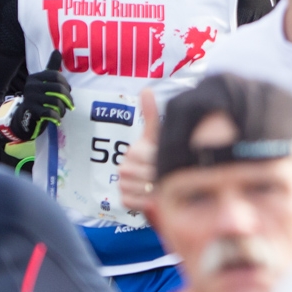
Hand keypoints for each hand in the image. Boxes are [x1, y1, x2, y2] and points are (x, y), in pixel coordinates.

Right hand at [9, 51, 72, 140]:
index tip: (68, 90)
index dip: (66, 84)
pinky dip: (56, 117)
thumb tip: (57, 50)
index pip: (56, 76)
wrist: (24, 115)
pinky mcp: (31, 110)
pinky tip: (58, 119)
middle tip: (70, 104)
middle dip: (68, 98)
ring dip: (63, 109)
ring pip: (56, 101)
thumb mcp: (44, 80)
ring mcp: (30, 98)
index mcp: (35, 77)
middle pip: (59, 89)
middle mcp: (31, 86)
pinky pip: (50, 112)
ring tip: (63, 111)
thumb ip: (51, 67)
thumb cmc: (39, 95)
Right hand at [119, 88, 160, 213]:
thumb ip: (152, 115)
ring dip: (155, 189)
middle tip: (168, 175)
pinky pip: (134, 201)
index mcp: (134, 151)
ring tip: (163, 185)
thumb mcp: (159, 136)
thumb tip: (145, 89)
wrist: (164, 182)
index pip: (147, 157)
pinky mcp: (123, 200)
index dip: (161, 161)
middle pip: (145, 174)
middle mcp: (124, 167)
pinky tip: (154, 196)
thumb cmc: (163, 156)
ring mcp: (122, 184)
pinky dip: (146, 201)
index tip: (167, 160)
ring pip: (141, 188)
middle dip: (160, 176)